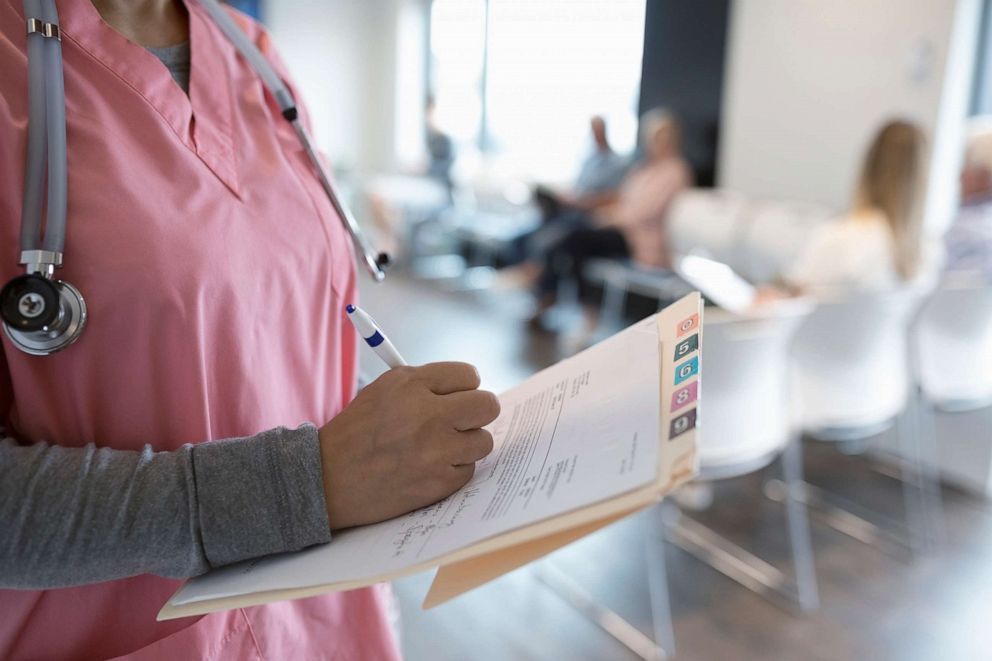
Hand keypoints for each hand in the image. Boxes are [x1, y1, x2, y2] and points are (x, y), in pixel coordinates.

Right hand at [318, 362, 499, 529]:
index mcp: (411, 385)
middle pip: (488, 406)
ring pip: (483, 441)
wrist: (328, 479)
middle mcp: (427, 414)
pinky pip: (468, 470)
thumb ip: (426, 384)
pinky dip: (453, 470)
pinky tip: (428, 468)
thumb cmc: (358, 432)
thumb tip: (468, 388)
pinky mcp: (438, 482)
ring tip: (439, 447)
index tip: (456, 396)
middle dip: (478, 412)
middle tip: (463, 420)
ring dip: (466, 444)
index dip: (464, 387)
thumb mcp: (384, 390)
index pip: (469, 376)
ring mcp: (435, 450)